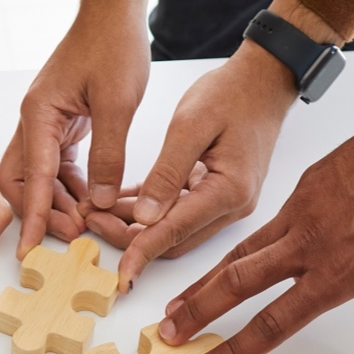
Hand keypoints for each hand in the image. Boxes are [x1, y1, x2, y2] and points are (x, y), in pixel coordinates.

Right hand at [0, 0, 150, 258]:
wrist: (113, 13)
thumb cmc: (112, 45)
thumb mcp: (118, 103)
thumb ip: (108, 156)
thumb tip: (98, 203)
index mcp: (38, 115)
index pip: (30, 178)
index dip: (31, 216)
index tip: (26, 249)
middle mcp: (34, 121)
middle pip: (21, 181)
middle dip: (41, 212)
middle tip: (72, 235)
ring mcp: (45, 123)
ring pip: (40, 177)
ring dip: (59, 202)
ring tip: (86, 224)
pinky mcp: (61, 124)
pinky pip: (58, 165)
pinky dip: (72, 186)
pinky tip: (91, 201)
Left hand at [86, 46, 294, 292]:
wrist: (264, 80)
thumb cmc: (232, 93)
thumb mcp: (191, 124)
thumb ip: (167, 173)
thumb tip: (144, 217)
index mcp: (230, 191)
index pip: (175, 231)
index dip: (141, 251)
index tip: (119, 273)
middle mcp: (233, 206)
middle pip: (173, 239)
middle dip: (129, 237)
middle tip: (89, 220)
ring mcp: (228, 203)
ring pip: (173, 229)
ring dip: (135, 224)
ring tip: (96, 209)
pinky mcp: (219, 194)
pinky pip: (179, 212)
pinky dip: (150, 209)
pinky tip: (119, 201)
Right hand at [158, 50, 353, 353]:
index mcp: (338, 272)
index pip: (274, 322)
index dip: (237, 350)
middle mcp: (309, 243)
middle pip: (237, 284)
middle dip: (197, 312)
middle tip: (167, 333)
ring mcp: (301, 210)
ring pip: (240, 251)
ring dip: (205, 280)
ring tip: (179, 301)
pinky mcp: (304, 185)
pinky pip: (266, 223)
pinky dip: (242, 245)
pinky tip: (237, 257)